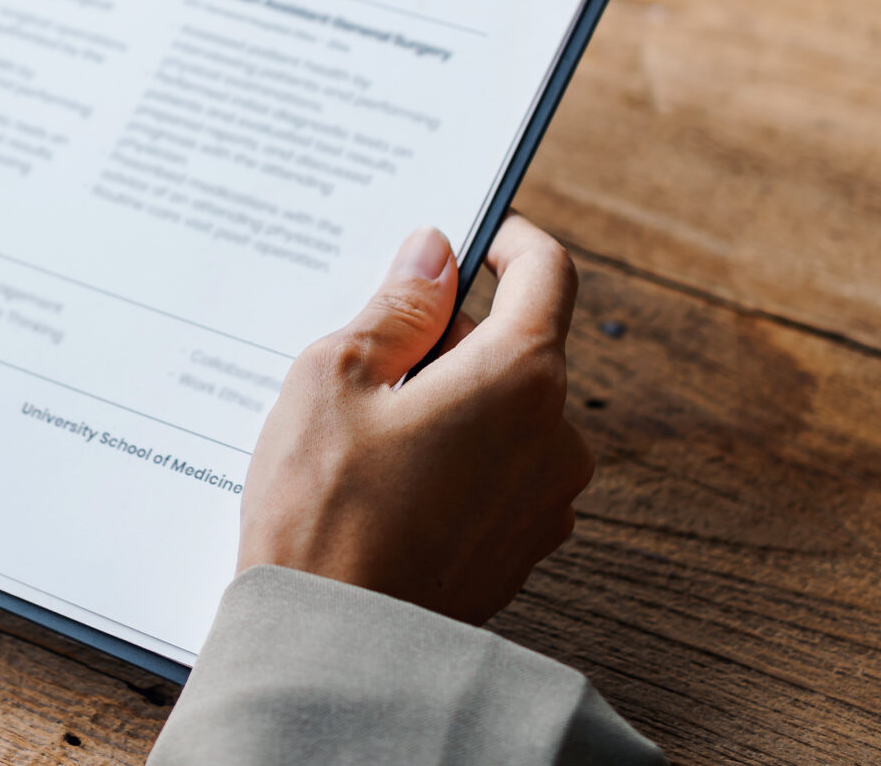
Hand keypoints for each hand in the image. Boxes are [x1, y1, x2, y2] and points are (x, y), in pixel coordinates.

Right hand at [239, 216, 593, 624]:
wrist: (332, 645)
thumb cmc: (324, 510)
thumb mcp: (335, 375)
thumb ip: (398, 307)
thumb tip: (432, 255)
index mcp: (521, 378)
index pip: (547, 274)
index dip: (508, 240)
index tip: (471, 236)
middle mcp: (555, 438)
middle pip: (518, 348)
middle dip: (451, 337)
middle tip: (369, 353)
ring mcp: (544, 502)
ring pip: (505, 414)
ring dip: (449, 402)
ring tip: (362, 431)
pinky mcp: (519, 550)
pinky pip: (496, 474)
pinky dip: (452, 458)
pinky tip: (381, 481)